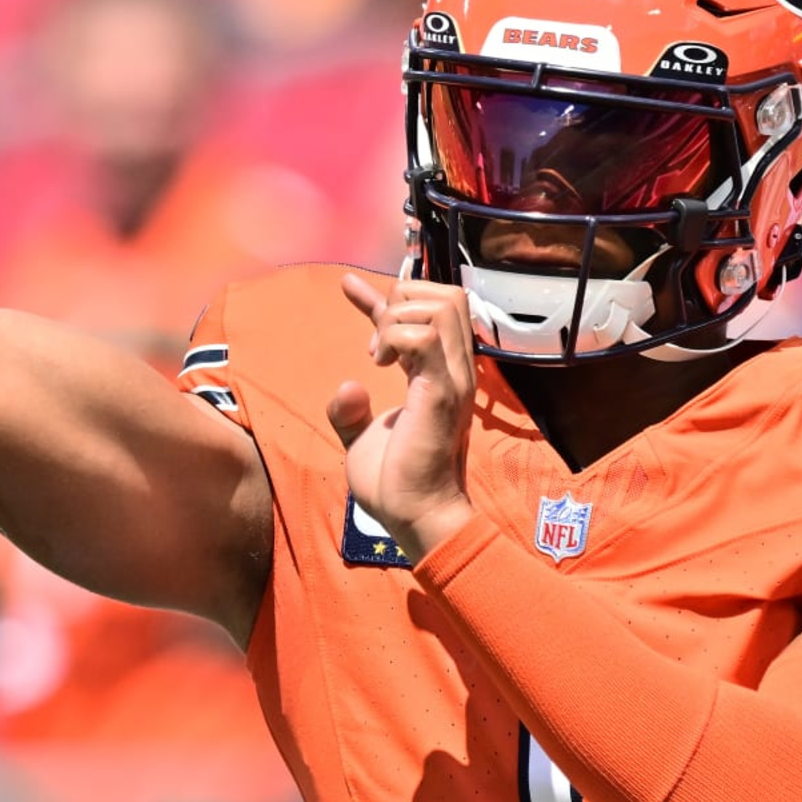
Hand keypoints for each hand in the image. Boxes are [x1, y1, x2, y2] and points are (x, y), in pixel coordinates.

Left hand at [326, 272, 477, 562]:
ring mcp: (452, 379)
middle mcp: (454, 370)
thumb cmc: (394, 484)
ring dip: (399, 317)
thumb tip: (347, 385)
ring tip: (378, 355)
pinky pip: (425, 337)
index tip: (348, 285)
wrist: (414, 516)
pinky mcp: (440, 392)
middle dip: (402, 299)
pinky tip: (380, 363)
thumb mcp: (362, 436)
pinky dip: (396, 336)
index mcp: (440, 375)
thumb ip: (351, 410)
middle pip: (447, 295)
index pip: (427, 312)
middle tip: (376, 345)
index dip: (387, 292)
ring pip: (440, 306)